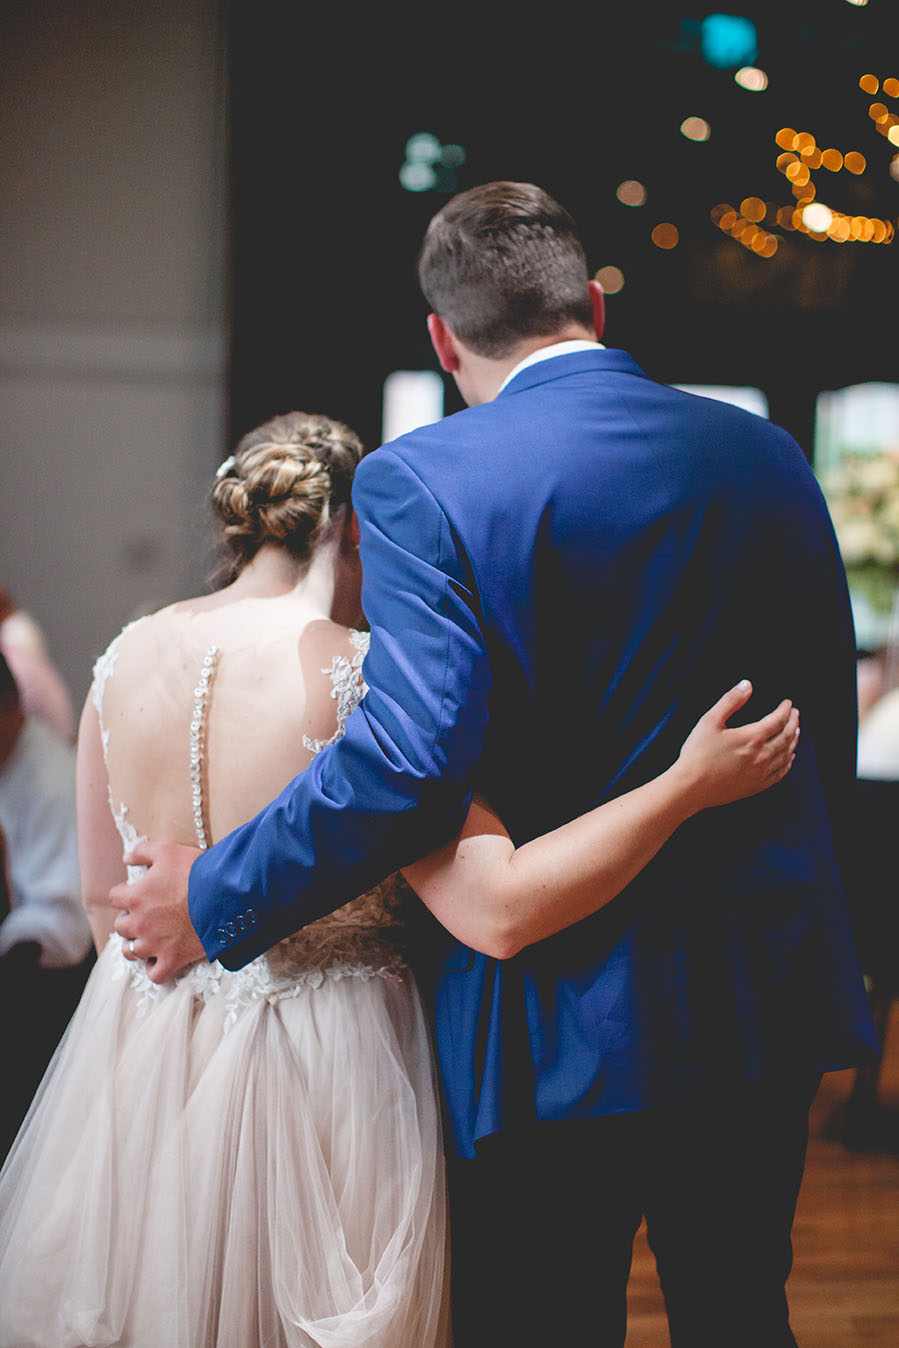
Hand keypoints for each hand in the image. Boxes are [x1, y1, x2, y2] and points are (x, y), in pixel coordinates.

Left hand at [109, 840, 204, 983]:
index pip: (115, 897)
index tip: (136, 891)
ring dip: (137, 945)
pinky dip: (155, 968)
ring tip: (148, 938)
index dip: (125, 893)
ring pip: (132, 951)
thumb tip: (127, 858)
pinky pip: (155, 974)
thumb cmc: (197, 871)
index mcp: (135, 897)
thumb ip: (143, 851)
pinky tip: (161, 959)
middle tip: (146, 913)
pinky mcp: (173, 958)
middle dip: (130, 919)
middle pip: (121, 926)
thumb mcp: (168, 850)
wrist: (225, 894)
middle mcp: (139, 923)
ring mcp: (155, 944)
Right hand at [675, 680, 799, 813]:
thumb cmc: (697, 754)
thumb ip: (730, 701)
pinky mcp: (756, 786)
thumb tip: (746, 685)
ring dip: (794, 741)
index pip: (777, 720)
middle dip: (793, 723)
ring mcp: (761, 773)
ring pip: (786, 754)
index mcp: (752, 737)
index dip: (785, 710)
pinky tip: (789, 758)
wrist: (691, 787)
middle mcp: (762, 755)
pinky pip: (781, 773)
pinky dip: (788, 762)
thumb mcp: (709, 721)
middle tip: (795, 714)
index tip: (788, 703)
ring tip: (796, 732)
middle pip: (786, 736)